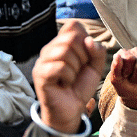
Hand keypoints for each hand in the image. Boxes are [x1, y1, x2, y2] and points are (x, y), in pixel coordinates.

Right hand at [32, 20, 106, 136]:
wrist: (71, 110)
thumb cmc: (80, 87)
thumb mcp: (95, 67)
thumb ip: (97, 51)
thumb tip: (89, 40)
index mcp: (62, 43)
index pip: (74, 26)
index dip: (85, 40)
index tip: (85, 58)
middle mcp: (50, 48)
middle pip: (71, 38)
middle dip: (83, 56)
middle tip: (78, 71)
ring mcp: (42, 60)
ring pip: (65, 51)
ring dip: (75, 68)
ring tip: (70, 78)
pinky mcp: (40, 74)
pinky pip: (60, 66)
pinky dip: (68, 77)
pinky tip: (64, 84)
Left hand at [109, 47, 136, 108]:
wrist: (135, 95)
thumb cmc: (124, 86)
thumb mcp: (116, 80)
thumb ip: (115, 68)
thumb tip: (117, 56)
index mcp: (123, 53)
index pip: (130, 59)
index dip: (128, 71)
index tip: (125, 76)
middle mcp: (135, 51)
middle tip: (133, 79)